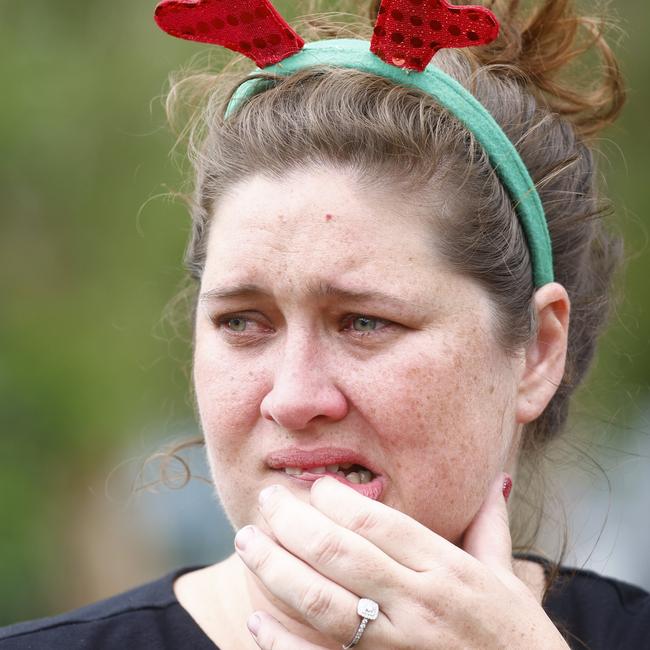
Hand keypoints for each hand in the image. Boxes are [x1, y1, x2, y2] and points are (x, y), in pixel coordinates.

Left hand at [234, 474, 568, 648]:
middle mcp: (419, 605)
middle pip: (341, 554)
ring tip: (247, 542)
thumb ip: (490, 525)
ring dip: (276, 569)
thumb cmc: (516, 637)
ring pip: (323, 603)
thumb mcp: (507, 577)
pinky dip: (282, 642)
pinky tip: (255, 618)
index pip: (378, 523)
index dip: (336, 500)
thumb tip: (496, 479)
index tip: (313, 486)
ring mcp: (397, 647)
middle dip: (293, 523)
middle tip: (265, 503)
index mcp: (447, 571)